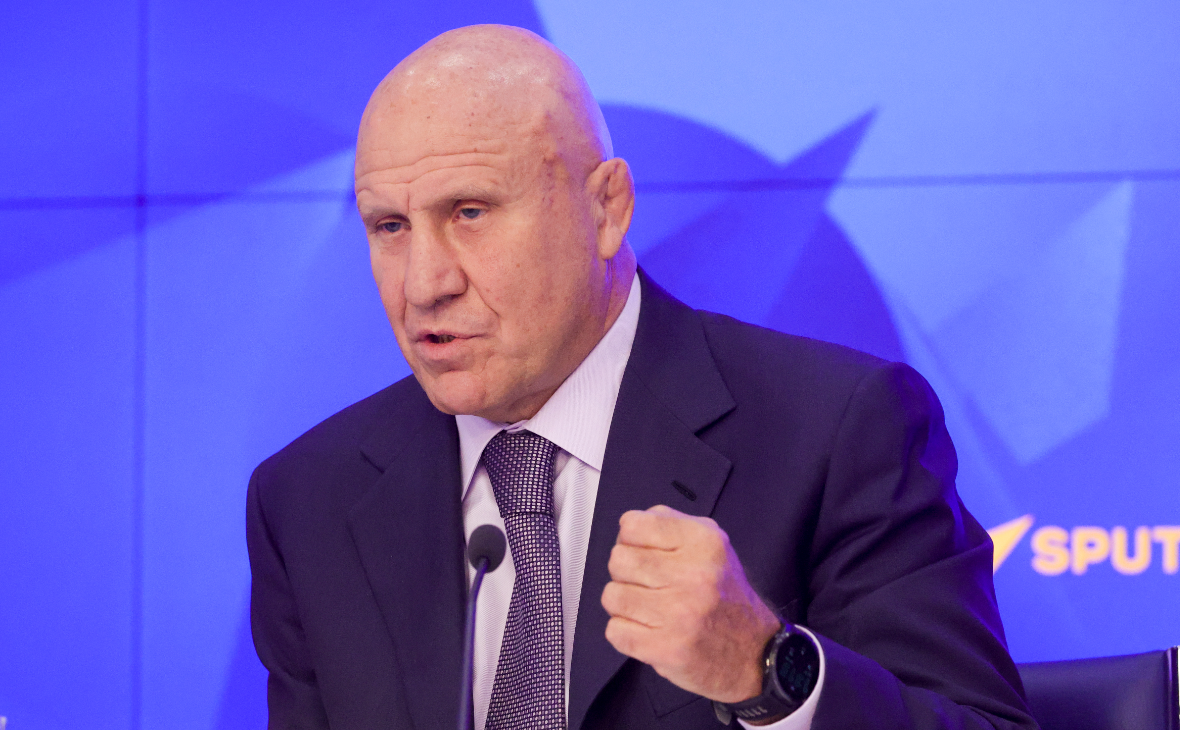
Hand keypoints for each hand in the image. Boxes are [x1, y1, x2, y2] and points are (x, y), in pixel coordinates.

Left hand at [601, 505, 780, 703]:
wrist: (753, 652)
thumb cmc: (724, 594)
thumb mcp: (711, 543)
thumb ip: (668, 524)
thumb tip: (626, 527)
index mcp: (703, 541)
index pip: (632, 526)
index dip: (631, 540)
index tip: (646, 554)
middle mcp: (692, 575)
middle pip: (618, 560)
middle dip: (626, 573)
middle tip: (648, 585)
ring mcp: (678, 614)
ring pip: (611, 596)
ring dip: (624, 604)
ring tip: (648, 609)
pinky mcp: (665, 648)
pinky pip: (614, 631)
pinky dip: (625, 632)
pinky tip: (648, 630)